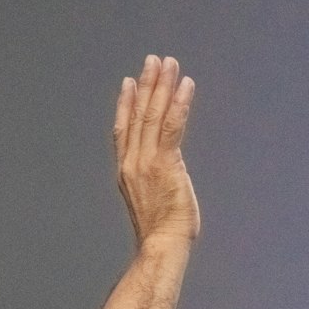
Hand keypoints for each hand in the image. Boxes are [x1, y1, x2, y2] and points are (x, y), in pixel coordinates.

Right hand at [114, 55, 199, 246]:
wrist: (161, 246)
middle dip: (146, 86)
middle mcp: (132, 164)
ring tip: (169, 64)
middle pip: (138, 116)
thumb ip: (153, 182)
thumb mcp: (150, 202)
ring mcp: (147, 163)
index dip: (125, 105)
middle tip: (154, 61)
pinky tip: (186, 85)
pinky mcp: (165, 164)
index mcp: (126, 173)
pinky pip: (172, 126)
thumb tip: (164, 176)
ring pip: (153, 116)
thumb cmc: (159, 233)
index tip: (129, 82)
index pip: (123, 131)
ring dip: (162, 86)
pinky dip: (179, 103)